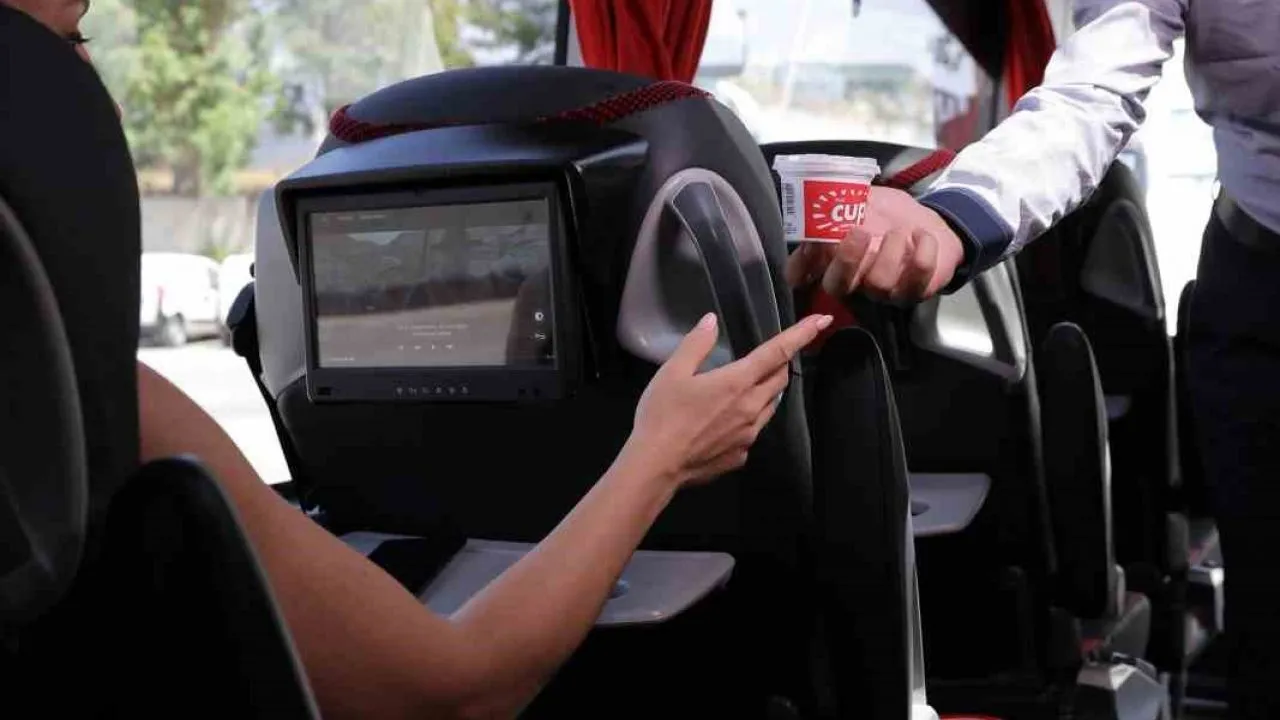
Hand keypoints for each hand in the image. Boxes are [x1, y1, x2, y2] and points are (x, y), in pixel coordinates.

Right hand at [628, 312, 832, 487]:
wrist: (656, 466)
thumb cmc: (662, 415)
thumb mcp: (672, 372)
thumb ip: (696, 344)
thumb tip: (711, 321)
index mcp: (737, 382)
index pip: (777, 352)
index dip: (802, 334)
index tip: (823, 321)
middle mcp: (751, 408)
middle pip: (779, 380)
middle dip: (781, 364)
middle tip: (770, 357)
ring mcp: (749, 435)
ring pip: (769, 407)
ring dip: (765, 392)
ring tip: (744, 389)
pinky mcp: (740, 456)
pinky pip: (752, 432)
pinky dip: (747, 421)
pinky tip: (724, 423)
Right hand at [785, 186, 966, 302]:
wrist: (930, 223)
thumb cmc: (889, 215)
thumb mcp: (862, 201)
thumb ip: (839, 202)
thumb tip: (817, 197)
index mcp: (834, 259)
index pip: (803, 275)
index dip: (800, 265)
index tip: (810, 245)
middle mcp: (854, 281)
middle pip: (836, 286)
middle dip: (846, 259)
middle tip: (860, 231)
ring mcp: (883, 291)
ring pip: (878, 283)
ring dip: (890, 251)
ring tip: (899, 230)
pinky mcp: (913, 292)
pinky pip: (915, 279)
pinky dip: (922, 252)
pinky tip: (921, 235)